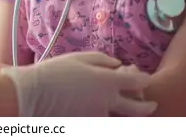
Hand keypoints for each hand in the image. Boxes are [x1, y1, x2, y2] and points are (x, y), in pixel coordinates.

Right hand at [0, 52, 156, 116]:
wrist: (33, 95)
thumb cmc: (54, 72)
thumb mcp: (79, 58)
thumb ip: (102, 60)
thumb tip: (117, 65)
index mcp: (107, 82)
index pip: (136, 82)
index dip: (144, 79)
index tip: (146, 77)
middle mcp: (107, 102)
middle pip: (137, 109)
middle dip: (147, 106)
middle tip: (152, 105)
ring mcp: (98, 118)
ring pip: (123, 121)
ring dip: (131, 117)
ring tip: (132, 114)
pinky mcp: (87, 126)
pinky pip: (105, 123)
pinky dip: (110, 118)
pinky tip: (107, 113)